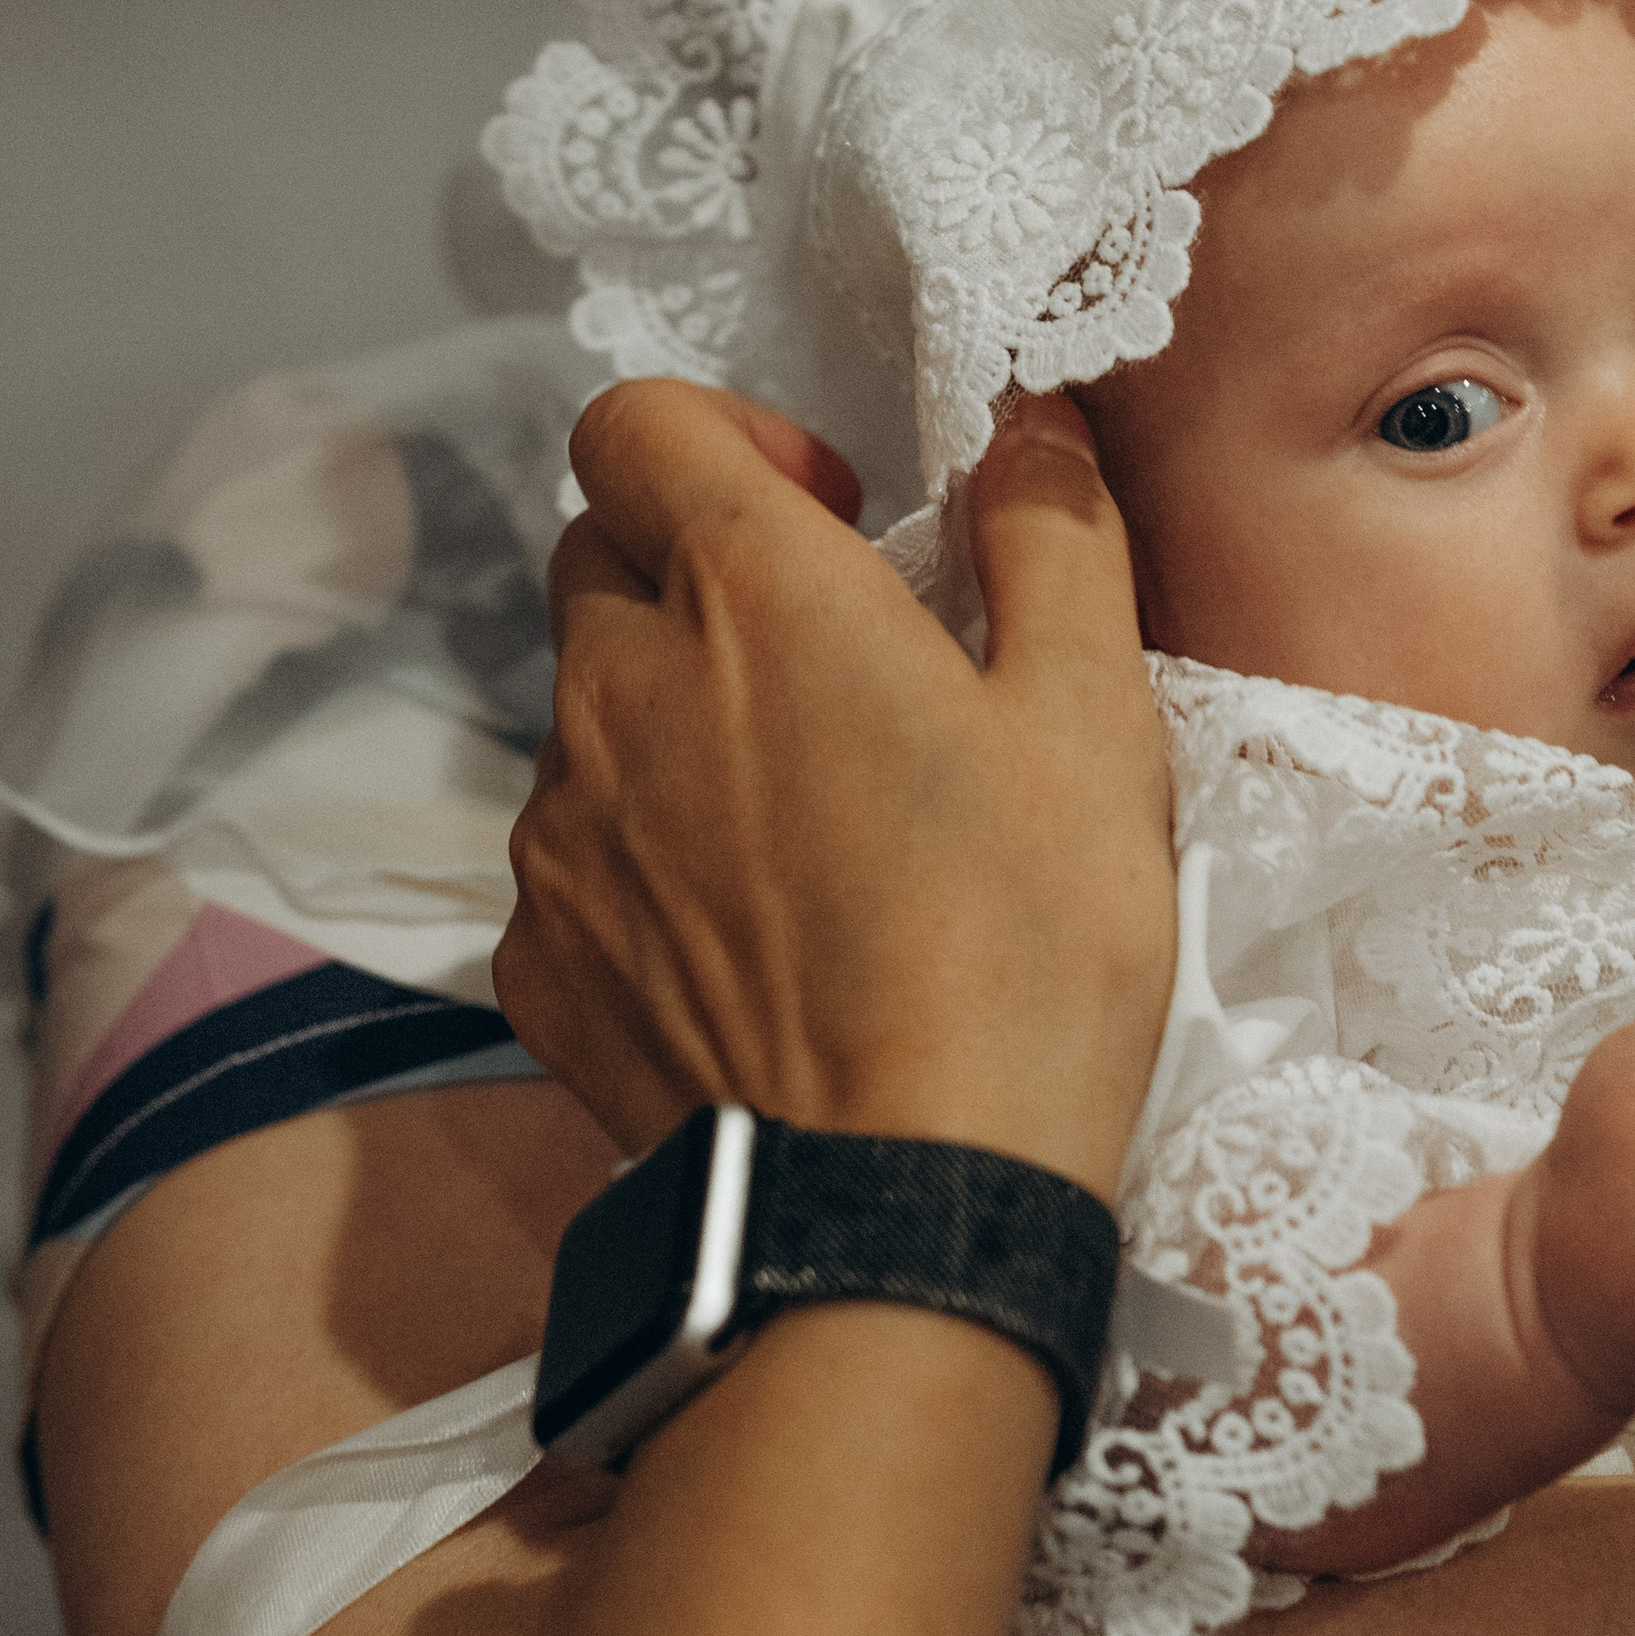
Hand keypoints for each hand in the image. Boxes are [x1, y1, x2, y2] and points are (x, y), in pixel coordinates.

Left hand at [495, 384, 1175, 1199]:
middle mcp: (619, 691)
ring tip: (818, 835)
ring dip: (678, 731)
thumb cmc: (1020, 954)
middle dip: (700, 579)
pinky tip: (765, 945)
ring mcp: (560, 833)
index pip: (636, 423)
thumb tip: (1031, 431)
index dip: (728, 439)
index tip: (829, 520)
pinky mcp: (540, 960)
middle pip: (603, 562)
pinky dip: (649, 871)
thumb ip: (1054, 540)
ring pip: (588, 720)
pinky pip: (575, 865)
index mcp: (750, 595)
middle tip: (836, 672)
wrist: (903, 1211)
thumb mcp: (1094, 725)